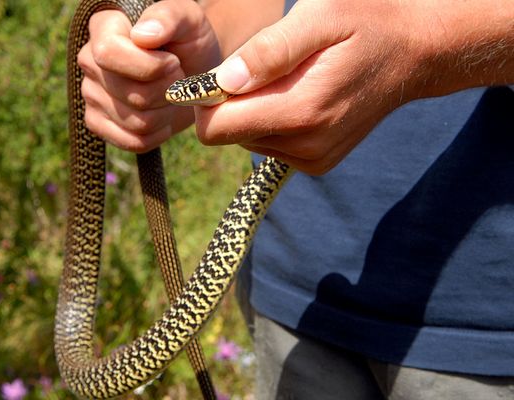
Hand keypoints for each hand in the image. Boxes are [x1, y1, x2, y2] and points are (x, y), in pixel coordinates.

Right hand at [78, 0, 219, 151]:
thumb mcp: (189, 19)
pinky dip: (158, 134)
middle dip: (168, 91)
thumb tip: (142, 36)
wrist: (195, 71)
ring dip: (166, 113)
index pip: (109, 53)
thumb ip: (168, 17)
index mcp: (104, 27)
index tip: (174, 62)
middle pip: (132, 94)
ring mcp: (90, 94)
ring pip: (136, 121)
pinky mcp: (97, 122)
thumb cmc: (190, 41)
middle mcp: (89, 60)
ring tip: (171, 95)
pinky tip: (164, 117)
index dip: (148, 66)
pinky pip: (132, 141)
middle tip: (178, 78)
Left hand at [194, 0, 513, 174]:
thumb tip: (223, 83)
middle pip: (229, 134)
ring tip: (290, 78)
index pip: (216, 129)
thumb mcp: (319, 17)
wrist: (414, 52)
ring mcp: (312, 158)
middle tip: (265, 68)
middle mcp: (305, 145)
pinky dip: (274, 120)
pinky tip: (301, 95)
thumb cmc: (366, 22)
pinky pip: (270, 145)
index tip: (222, 72)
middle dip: (233, 102)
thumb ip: (269, 52)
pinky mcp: (316, 162)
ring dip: (256, 109)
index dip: (206, 99)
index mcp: (300, 111)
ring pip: (248, 139)